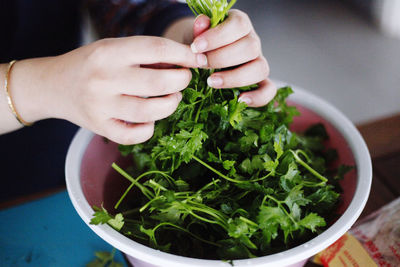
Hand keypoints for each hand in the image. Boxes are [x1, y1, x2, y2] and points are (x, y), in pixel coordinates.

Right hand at [9, 36, 205, 143]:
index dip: (183, 55)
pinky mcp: (100, 127)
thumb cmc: (92, 64)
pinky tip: (149, 119)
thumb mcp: (114, 48)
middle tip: (183, 79)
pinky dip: (149, 128)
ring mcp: (101, 106)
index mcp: (110, 52)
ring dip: (171, 104)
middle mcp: (104, 78)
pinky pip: (134, 135)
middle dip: (181, 80)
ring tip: (172, 98)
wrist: (54, 85)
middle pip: (159, 83)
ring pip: (150, 112)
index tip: (196, 60)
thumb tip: (185, 63)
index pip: (157, 49)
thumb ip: (145, 55)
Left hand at [190, 10, 275, 106]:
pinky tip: (240, 100)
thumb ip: (200, 29)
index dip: (218, 36)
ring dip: (235, 78)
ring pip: (260, 68)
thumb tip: (202, 22)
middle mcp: (253, 42)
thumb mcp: (198, 34)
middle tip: (201, 63)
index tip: (196, 47)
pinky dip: (258, 96)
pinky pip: (269, 90)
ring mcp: (258, 62)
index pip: (239, 25)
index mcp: (240, 25)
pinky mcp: (259, 82)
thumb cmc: (201, 44)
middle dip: (222, 58)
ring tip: (211, 82)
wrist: (202, 58)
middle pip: (251, 47)